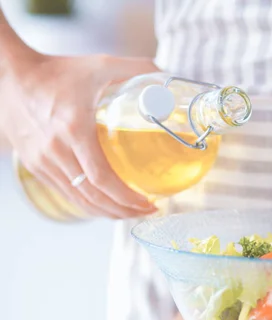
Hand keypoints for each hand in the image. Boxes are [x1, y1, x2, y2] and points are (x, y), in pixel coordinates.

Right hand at [0, 50, 158, 218]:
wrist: (12, 74)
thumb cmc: (57, 71)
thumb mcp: (99, 64)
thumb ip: (136, 69)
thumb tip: (166, 79)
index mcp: (74, 129)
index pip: (102, 178)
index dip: (127, 198)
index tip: (148, 203)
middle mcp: (55, 150)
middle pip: (94, 197)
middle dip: (123, 211)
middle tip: (146, 211)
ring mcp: (42, 161)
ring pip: (80, 200)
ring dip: (107, 212)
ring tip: (130, 212)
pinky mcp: (35, 165)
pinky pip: (66, 194)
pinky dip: (89, 205)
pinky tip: (106, 204)